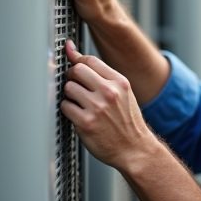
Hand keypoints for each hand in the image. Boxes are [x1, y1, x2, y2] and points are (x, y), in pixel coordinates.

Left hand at [60, 40, 155, 167]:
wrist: (135, 149)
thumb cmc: (127, 121)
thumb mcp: (122, 93)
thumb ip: (100, 73)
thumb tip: (72, 51)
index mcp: (120, 82)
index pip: (90, 60)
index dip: (77, 61)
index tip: (73, 65)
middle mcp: (109, 92)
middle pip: (76, 70)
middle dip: (72, 77)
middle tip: (76, 86)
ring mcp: (97, 108)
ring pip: (68, 88)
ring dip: (70, 95)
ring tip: (80, 103)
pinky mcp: (86, 123)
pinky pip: (65, 107)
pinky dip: (68, 110)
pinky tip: (78, 115)